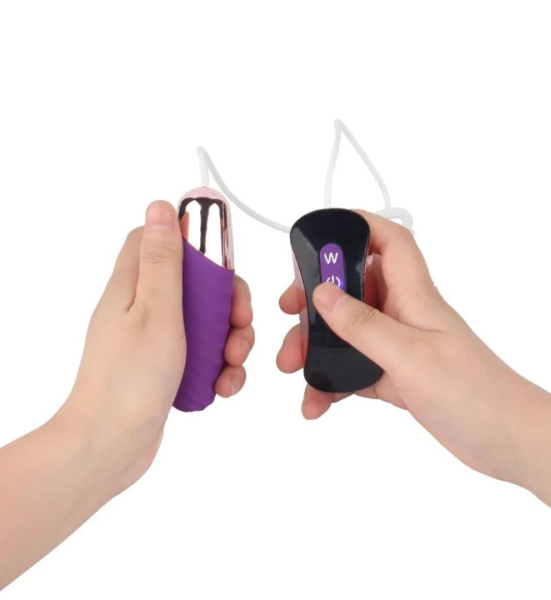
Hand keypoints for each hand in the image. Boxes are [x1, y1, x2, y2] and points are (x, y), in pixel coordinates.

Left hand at [56, 201, 253, 495]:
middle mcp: (143, 308)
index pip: (162, 242)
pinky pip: (203, 353)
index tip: (222, 263)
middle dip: (227, 303)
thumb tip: (159, 208)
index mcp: (133, 286)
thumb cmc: (129, 381)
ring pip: (206, 321)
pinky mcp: (168, 365)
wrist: (110, 446)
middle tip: (239, 323)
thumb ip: (163, 260)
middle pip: (196, 284)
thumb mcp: (156, 311)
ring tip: (232, 366)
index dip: (196, 244)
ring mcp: (157, 338)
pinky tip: (223, 385)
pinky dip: (219, 367)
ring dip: (230, 340)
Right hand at [277, 210, 531, 482]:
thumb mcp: (408, 355)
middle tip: (290, 311)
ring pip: (348, 333)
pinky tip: (316, 402)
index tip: (321, 235)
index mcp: (415, 296)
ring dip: (317, 346)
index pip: (390, 243)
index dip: (360, 227)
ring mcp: (399, 347)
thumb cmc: (472, 392)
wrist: (507, 440)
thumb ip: (363, 324)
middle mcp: (405, 315)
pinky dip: (332, 382)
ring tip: (291, 365)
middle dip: (318, 299)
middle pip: (354, 289)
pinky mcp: (396, 376)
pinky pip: (354, 370)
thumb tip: (323, 293)